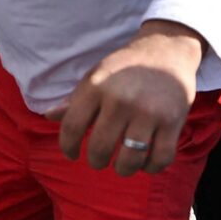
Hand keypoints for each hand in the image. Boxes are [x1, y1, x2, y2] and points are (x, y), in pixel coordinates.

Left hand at [45, 20, 202, 177]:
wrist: (166, 50)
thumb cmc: (125, 67)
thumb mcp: (96, 76)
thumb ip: (74, 100)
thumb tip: (48, 116)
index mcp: (97, 86)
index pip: (72, 126)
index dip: (67, 146)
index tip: (71, 154)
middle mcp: (120, 100)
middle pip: (100, 148)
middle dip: (96, 161)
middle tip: (98, 160)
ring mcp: (148, 112)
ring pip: (130, 159)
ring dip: (123, 169)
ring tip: (121, 165)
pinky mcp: (172, 121)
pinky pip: (160, 159)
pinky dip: (150, 167)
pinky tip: (144, 162)